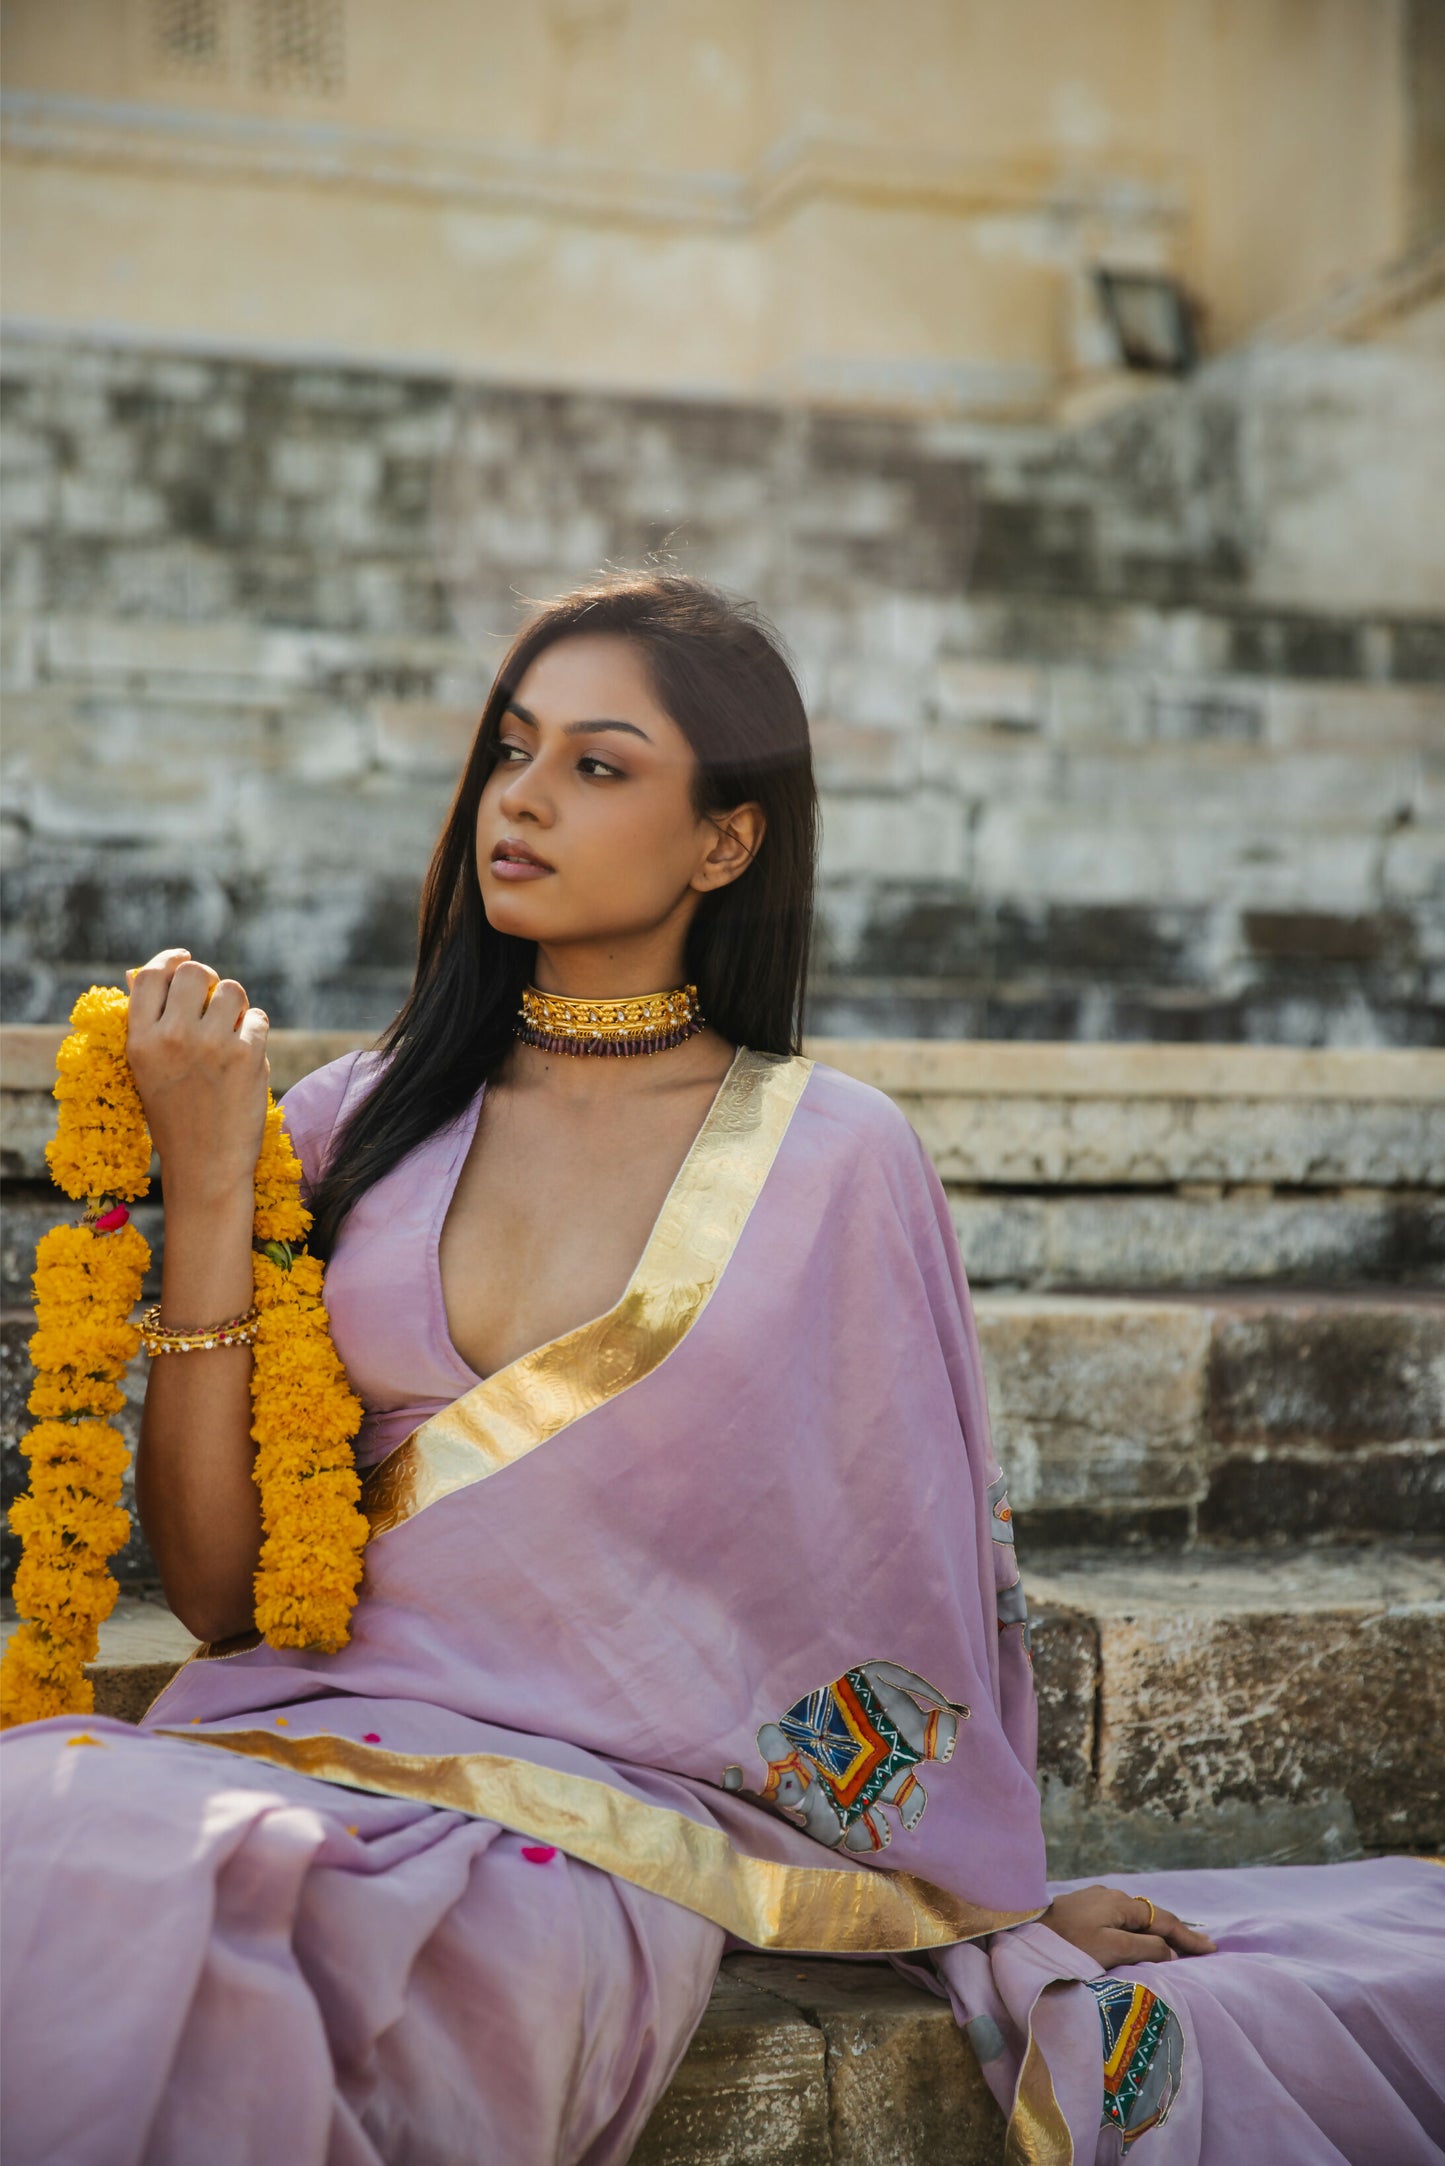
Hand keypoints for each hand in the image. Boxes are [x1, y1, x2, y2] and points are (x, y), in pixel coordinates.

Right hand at [124, 948, 270, 1206]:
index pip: (150, 976)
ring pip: (233, 991)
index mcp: (140, 1041)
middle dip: (208, 982)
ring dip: (236, 1007)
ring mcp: (212, 1045)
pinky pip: (257, 1018)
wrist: (206, 1166)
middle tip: (213, 1002)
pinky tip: (247, 1056)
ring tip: (230, 1034)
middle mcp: (173, 1037)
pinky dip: (255, 1032)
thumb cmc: (174, 1117)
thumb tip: (139, 972)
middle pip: (196, 972)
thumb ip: (147, 1024)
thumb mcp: (145, 1071)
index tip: (183, 959)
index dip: (169, 960)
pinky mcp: (247, 1055)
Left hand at [1039, 1884, 1216, 1968]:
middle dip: (1176, 1933)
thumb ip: (1144, 1947)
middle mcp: (1110, 1896)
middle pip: (1151, 1916)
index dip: (1189, 1937)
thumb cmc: (1067, 1945)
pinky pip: (1120, 1921)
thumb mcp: (1110, 1949)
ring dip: (1156, 1933)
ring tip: (1176, 1949)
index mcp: (1120, 1903)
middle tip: (1200, 1950)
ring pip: (1135, 1918)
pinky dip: (1138, 1932)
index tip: (1212, 1950)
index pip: (1164, 1920)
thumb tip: (1171, 1950)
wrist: (1023, 1936)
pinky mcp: (1081, 1912)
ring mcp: (1094, 1902)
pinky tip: (1140, 1942)